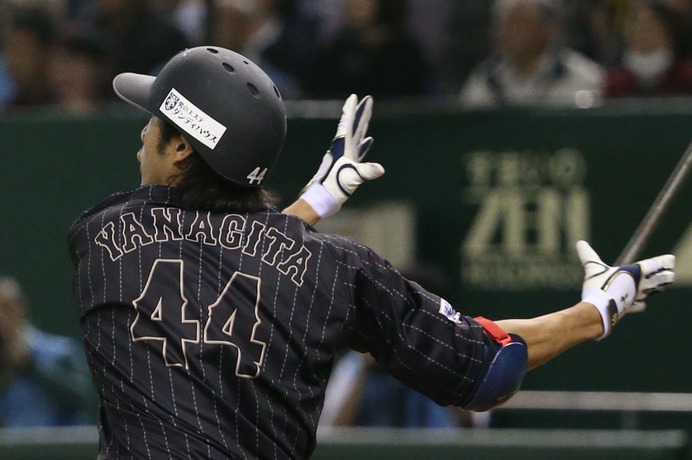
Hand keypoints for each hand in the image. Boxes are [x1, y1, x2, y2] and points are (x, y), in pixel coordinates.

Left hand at [299, 94, 384, 218]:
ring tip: (368, 115)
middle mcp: (344, 148)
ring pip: (357, 135)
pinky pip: (359, 150)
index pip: (348, 123)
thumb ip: (366, 172)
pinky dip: (364, 143)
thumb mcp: (353, 178)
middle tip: (367, 99)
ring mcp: (346, 156)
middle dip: (361, 112)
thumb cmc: (335, 186)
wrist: (324, 197)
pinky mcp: (348, 165)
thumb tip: (380, 169)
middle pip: (354, 125)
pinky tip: (369, 140)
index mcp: (343, 146)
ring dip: (363, 125)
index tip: (354, 97)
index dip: (351, 110)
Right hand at [575, 240, 674, 338]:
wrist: (598, 310)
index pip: (655, 265)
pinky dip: (641, 304)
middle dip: (666, 277)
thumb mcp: (592, 267)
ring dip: (658, 288)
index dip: (664, 262)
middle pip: (659, 280)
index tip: (671, 260)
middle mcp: (640, 286)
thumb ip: (588, 255)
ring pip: (652, 292)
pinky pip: (639, 305)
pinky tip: (641, 304)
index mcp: (635, 273)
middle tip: (671, 274)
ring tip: (662, 286)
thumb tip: (580, 243)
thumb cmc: (599, 287)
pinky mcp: (629, 308)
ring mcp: (636, 298)